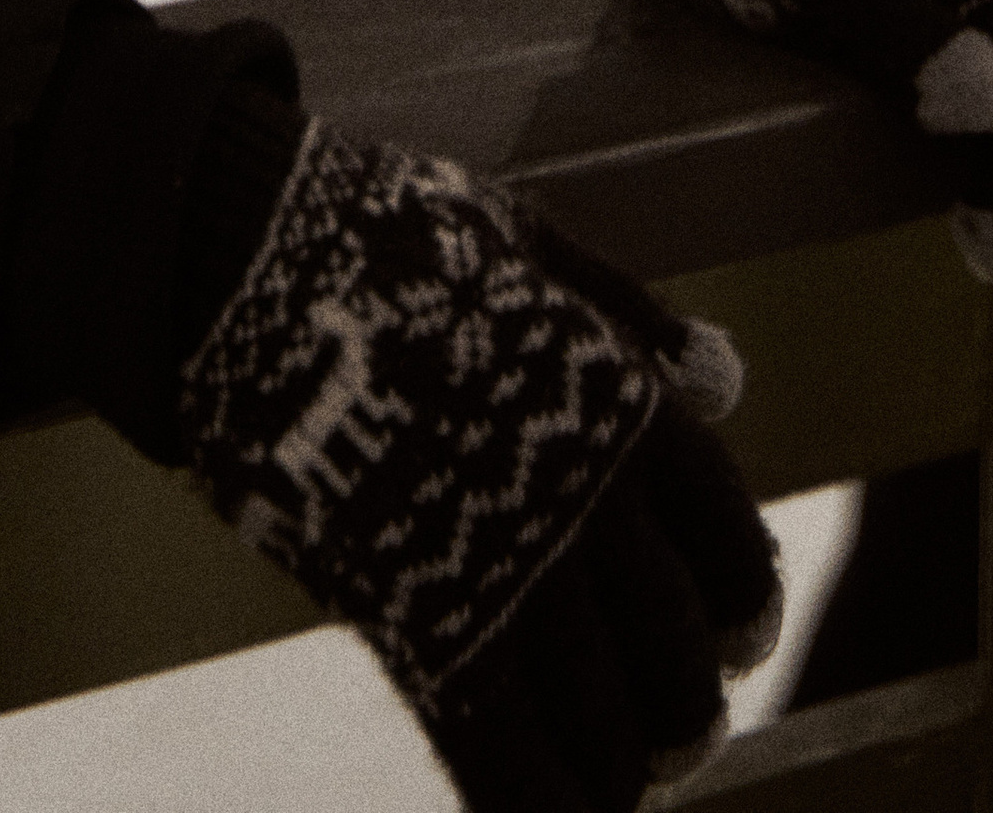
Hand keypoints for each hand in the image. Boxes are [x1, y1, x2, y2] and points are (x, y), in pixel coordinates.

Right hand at [180, 118, 780, 812]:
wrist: (252, 262)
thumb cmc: (387, 237)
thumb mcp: (528, 242)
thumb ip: (628, 316)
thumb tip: (726, 375)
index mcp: (623, 405)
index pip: (728, 540)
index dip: (740, 601)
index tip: (739, 636)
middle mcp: (587, 501)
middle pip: (675, 652)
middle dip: (683, 707)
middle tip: (679, 736)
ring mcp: (506, 569)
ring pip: (606, 727)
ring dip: (622, 769)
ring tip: (621, 782)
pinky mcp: (418, 625)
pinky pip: (505, 761)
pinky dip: (538, 810)